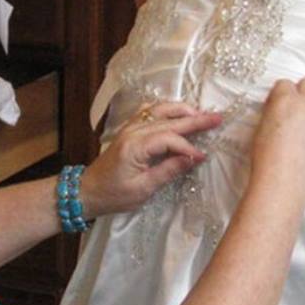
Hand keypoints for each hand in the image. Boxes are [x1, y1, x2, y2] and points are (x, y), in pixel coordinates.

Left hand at [82, 102, 222, 216]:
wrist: (87, 191)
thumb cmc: (113, 195)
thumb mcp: (143, 189)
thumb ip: (168, 171)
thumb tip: (192, 158)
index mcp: (135, 146)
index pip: (170, 139)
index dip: (188, 147)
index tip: (202, 157)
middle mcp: (132, 132)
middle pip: (168, 120)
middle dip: (195, 119)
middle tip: (217, 118)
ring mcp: (129, 128)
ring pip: (158, 110)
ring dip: (181, 110)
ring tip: (201, 113)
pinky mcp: (128, 130)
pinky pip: (148, 112)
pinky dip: (165, 110)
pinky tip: (176, 112)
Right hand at [250, 77, 304, 194]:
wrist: (283, 180)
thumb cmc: (265, 156)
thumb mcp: (260, 127)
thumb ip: (272, 112)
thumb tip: (277, 110)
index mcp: (287, 100)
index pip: (285, 83)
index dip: (279, 93)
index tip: (274, 102)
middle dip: (301, 91)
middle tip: (291, 107)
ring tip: (300, 127)